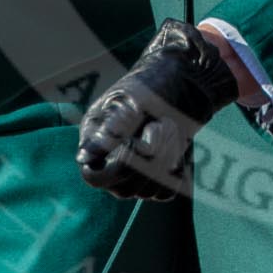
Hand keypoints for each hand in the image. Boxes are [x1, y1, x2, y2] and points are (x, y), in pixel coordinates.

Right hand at [76, 19, 239, 200]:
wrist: (188, 79)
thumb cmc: (156, 83)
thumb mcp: (134, 102)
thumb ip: (111, 130)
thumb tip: (84, 157)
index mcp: (95, 137)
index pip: (94, 177)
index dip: (120, 166)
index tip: (139, 141)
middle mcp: (109, 158)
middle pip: (122, 189)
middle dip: (150, 161)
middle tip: (164, 126)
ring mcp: (132, 170)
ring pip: (146, 192)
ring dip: (166, 163)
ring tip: (172, 130)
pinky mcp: (156, 175)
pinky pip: (165, 193)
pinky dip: (176, 173)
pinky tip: (179, 148)